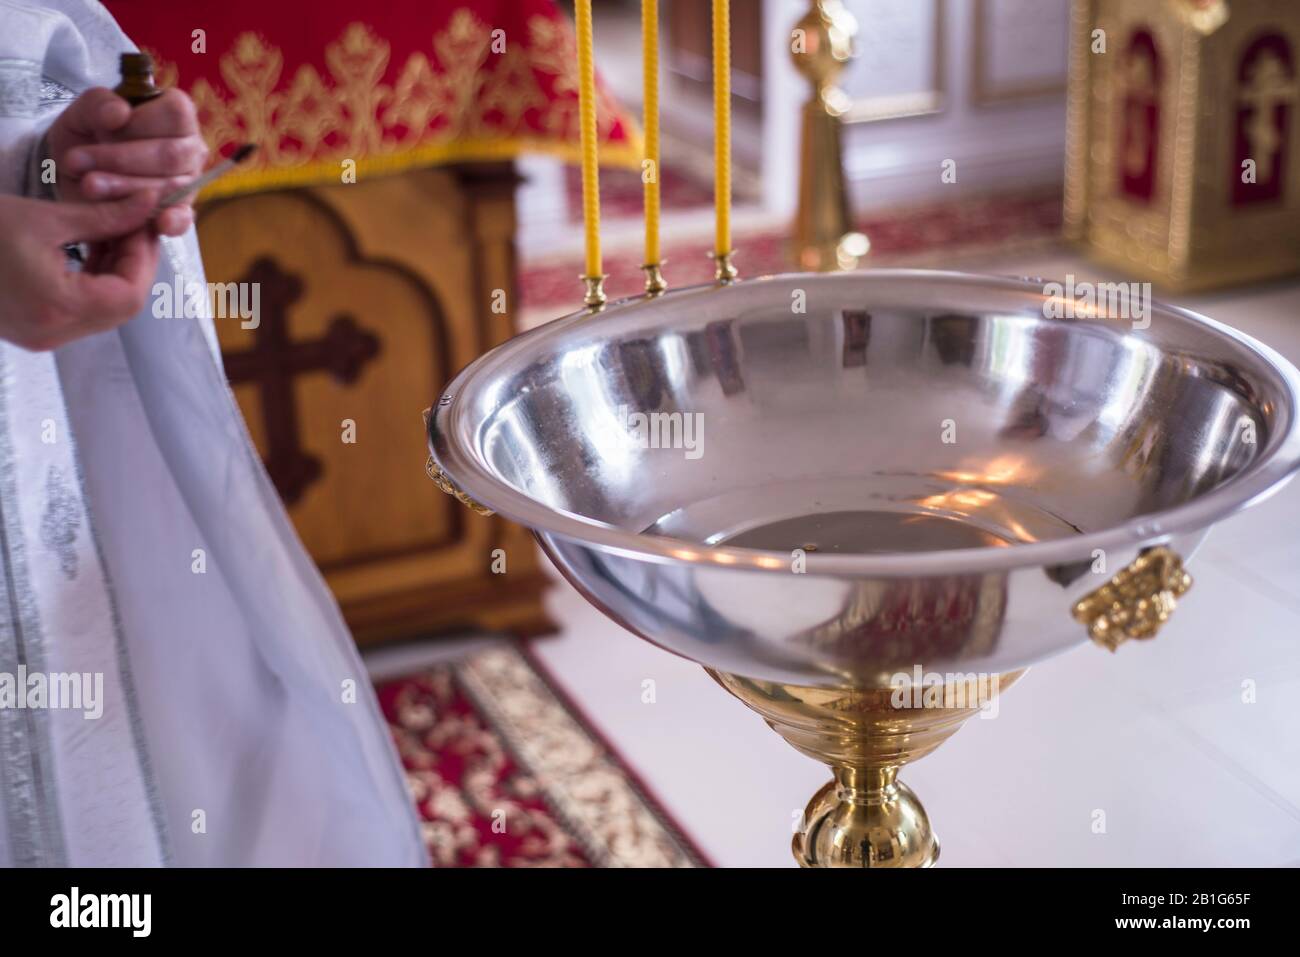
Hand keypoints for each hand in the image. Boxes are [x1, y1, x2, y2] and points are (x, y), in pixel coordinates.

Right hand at [0, 193, 159, 350]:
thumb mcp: (46, 218)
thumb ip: (105, 218)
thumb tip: (148, 205)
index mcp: (58, 307)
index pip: (129, 294)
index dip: (144, 257)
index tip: (145, 223)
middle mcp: (53, 333)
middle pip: (121, 307)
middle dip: (133, 264)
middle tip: (134, 225)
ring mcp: (41, 336)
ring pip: (103, 311)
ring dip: (115, 272)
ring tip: (112, 231)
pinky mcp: (31, 330)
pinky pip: (79, 311)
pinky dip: (92, 282)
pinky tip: (90, 248)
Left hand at [46, 87, 207, 236]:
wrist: (74, 175)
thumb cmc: (87, 137)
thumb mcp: (82, 113)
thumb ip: (97, 104)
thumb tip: (119, 113)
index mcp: (175, 115)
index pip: (175, 114)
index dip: (141, 122)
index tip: (105, 129)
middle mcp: (189, 149)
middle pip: (171, 155)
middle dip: (123, 160)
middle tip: (77, 163)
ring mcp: (187, 183)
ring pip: (170, 187)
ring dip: (127, 189)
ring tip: (89, 187)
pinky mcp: (178, 213)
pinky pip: (183, 218)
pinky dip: (172, 221)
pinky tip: (160, 222)